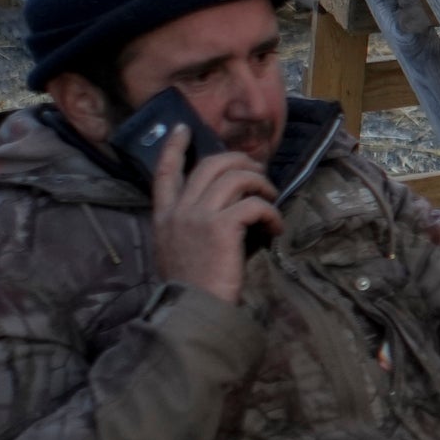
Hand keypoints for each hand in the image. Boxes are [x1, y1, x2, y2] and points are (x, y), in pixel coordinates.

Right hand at [151, 131, 280, 303]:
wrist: (192, 311)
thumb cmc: (191, 288)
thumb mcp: (175, 252)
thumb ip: (188, 226)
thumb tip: (222, 209)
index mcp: (163, 216)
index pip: (164, 171)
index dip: (174, 147)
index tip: (184, 129)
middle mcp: (178, 210)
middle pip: (211, 165)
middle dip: (240, 161)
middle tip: (258, 171)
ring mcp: (198, 216)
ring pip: (236, 178)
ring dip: (261, 185)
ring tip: (271, 199)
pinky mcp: (222, 226)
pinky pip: (254, 205)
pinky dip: (271, 213)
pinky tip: (276, 229)